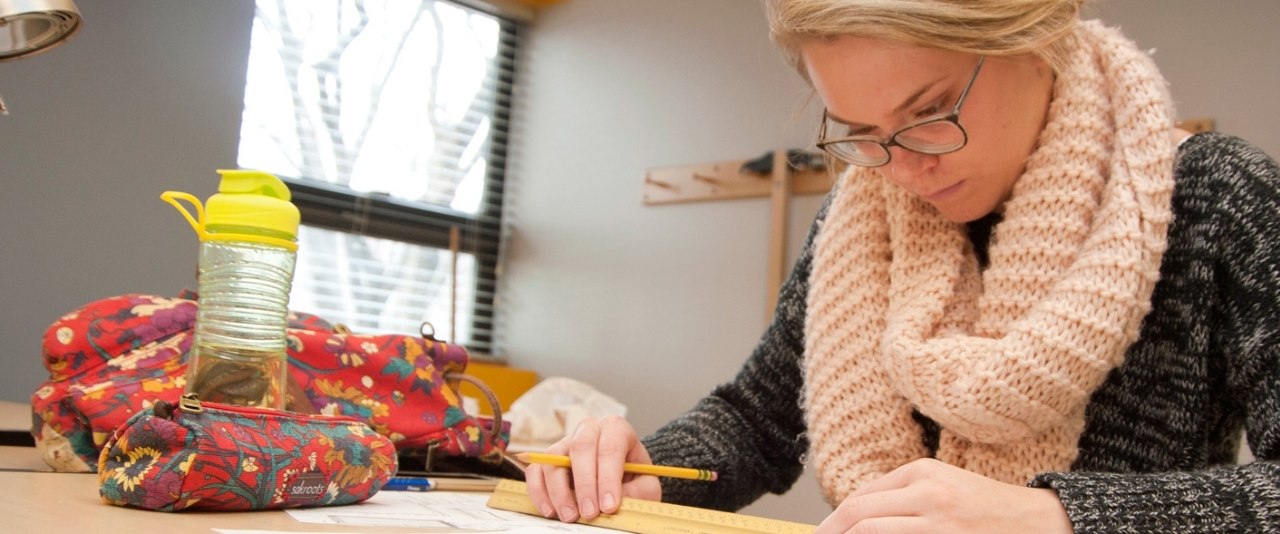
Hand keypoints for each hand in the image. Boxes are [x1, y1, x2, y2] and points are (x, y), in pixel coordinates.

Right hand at [523, 415, 661, 522]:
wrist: (621, 478)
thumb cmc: (633, 478)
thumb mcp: (646, 485)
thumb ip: (638, 492)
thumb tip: (615, 502)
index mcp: (617, 429)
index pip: (611, 447)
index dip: (608, 478)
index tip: (609, 506)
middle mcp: (589, 430)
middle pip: (580, 446)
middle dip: (585, 484)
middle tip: (589, 513)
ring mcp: (565, 443)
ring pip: (553, 459)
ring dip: (559, 491)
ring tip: (570, 517)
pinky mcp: (547, 459)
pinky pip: (536, 471)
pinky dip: (539, 492)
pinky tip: (550, 511)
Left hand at [815, 459, 1071, 533]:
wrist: (1041, 523)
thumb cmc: (988, 508)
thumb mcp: (943, 486)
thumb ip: (902, 496)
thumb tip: (854, 517)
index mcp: (922, 473)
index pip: (860, 499)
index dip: (833, 523)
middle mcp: (927, 495)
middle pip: (859, 517)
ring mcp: (939, 524)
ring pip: (872, 533)